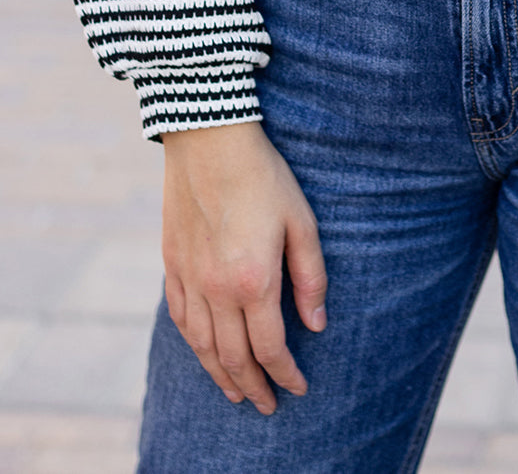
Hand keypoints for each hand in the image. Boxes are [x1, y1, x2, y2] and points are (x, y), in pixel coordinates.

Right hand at [161, 121, 327, 414]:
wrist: (210, 139)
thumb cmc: (264, 176)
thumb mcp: (301, 221)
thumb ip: (311, 276)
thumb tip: (316, 324)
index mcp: (252, 280)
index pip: (269, 347)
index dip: (285, 374)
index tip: (298, 388)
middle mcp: (216, 288)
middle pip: (233, 356)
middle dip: (253, 386)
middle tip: (267, 405)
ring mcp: (189, 278)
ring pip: (202, 346)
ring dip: (220, 375)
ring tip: (236, 393)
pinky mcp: (172, 263)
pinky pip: (181, 318)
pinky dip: (194, 344)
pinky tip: (204, 351)